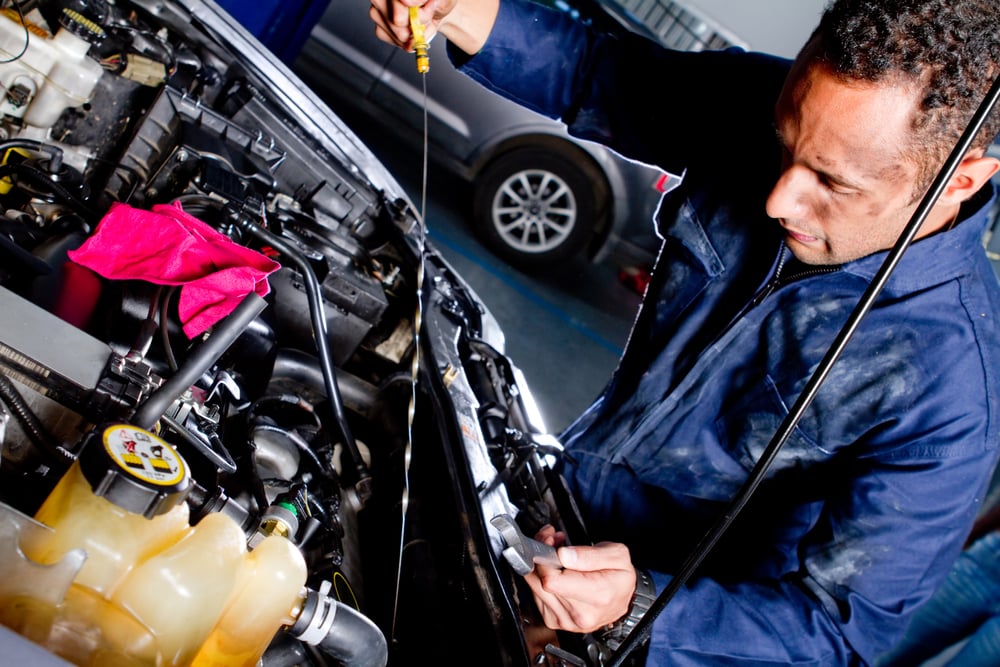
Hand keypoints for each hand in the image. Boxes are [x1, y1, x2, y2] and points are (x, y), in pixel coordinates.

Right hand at [369, 0, 497, 55]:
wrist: (450, 5)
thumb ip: (432, 0)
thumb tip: (412, 4)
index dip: (397, 4)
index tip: (408, 18)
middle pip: (377, 4)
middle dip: (396, 23)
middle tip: (413, 35)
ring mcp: (383, 3)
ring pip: (378, 20)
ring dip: (400, 35)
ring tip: (419, 38)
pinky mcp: (383, 18)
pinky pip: (382, 33)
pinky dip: (398, 40)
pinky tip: (414, 39)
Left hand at [524, 525, 637, 632]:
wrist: (621, 599)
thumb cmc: (620, 578)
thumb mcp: (617, 555)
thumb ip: (589, 555)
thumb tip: (563, 555)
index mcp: (597, 596)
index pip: (552, 580)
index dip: (547, 556)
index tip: (551, 542)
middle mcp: (580, 613)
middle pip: (540, 581)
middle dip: (543, 555)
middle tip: (552, 541)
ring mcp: (565, 620)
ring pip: (534, 586)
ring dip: (540, 565)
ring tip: (556, 554)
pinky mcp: (553, 620)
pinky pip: (535, 595)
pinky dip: (540, 578)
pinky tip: (555, 570)